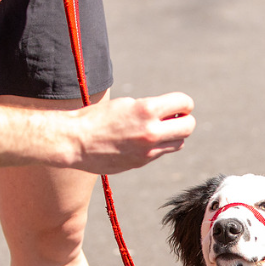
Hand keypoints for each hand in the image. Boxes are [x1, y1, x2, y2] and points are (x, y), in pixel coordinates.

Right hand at [76, 91, 195, 173]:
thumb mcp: (125, 104)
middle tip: (174, 117)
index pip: (184, 103)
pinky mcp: (141, 162)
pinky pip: (161, 153)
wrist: (75, 142)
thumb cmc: (96, 118)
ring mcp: (147, 150)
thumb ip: (150, 108)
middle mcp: (151, 132)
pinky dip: (159, 145)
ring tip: (159, 129)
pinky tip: (144, 140)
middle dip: (184, 120)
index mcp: (146, 110)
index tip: (178, 105)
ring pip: (179, 143)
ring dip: (174, 135)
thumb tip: (169, 113)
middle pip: (189, 126)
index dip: (184, 103)